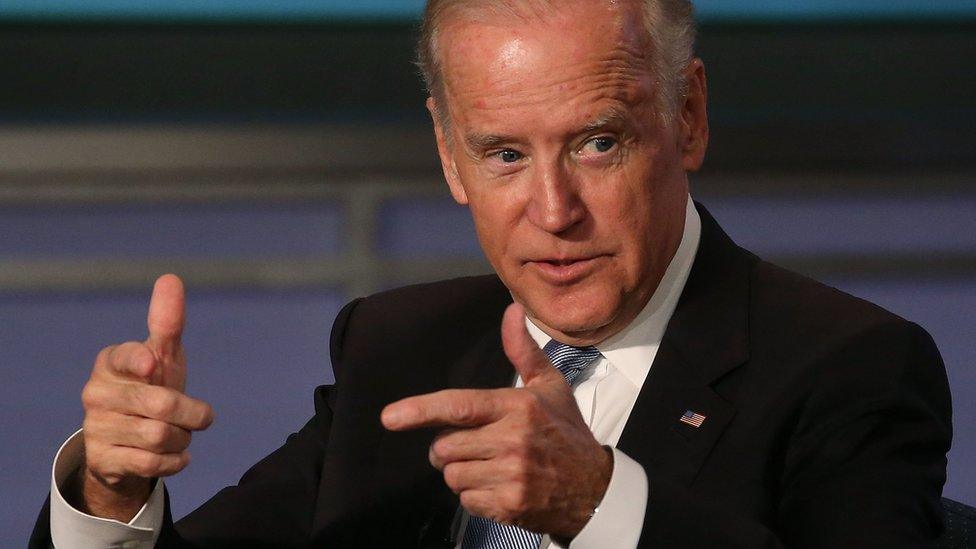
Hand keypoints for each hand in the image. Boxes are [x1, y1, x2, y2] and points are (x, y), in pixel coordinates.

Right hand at [74, 274, 213, 520]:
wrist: (127, 441)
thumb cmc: (150, 386)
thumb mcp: (163, 355)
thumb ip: (168, 321)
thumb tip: (171, 278)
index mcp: (111, 361)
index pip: (127, 357)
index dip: (142, 361)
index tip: (153, 365)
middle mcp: (96, 393)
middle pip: (161, 405)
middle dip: (191, 414)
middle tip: (198, 417)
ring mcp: (96, 427)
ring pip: (159, 437)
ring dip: (183, 439)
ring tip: (179, 435)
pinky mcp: (102, 460)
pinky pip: (152, 464)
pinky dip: (175, 461)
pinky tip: (176, 455)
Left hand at [381, 303, 611, 539]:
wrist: (595, 488)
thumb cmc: (566, 432)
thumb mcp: (550, 386)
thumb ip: (522, 350)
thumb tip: (511, 311)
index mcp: (517, 407)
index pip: (459, 406)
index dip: (420, 411)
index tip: (390, 417)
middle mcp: (512, 441)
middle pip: (445, 447)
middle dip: (448, 448)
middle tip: (472, 446)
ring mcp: (510, 476)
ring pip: (452, 475)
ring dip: (462, 472)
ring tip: (491, 467)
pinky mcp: (509, 506)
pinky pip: (466, 500)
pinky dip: (475, 496)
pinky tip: (499, 487)